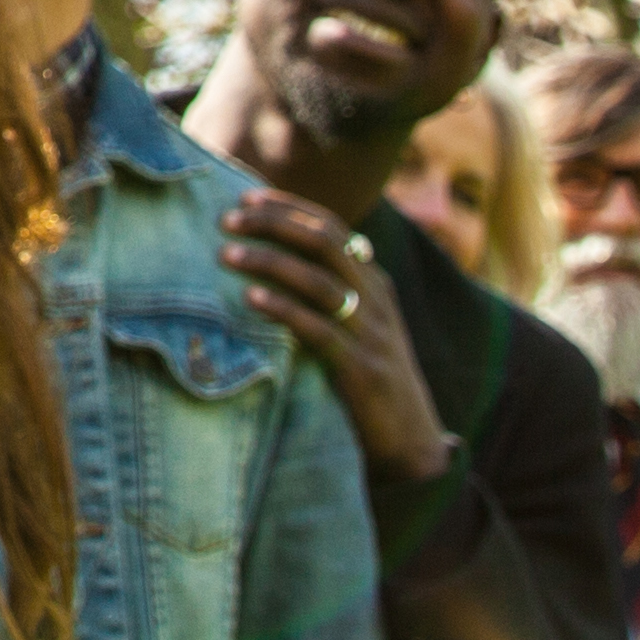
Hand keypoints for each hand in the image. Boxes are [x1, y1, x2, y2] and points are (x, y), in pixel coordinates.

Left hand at [223, 191, 451, 482]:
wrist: (411, 443)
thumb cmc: (369, 380)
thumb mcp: (355, 327)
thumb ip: (324, 294)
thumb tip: (266, 261)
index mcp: (374, 283)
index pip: (331, 227)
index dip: (289, 208)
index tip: (246, 196)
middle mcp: (376, 300)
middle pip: (324, 242)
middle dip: (274, 224)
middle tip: (228, 219)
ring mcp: (371, 333)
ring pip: (319, 281)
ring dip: (269, 261)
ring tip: (227, 253)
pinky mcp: (362, 368)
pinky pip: (319, 329)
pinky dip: (283, 309)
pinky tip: (251, 299)